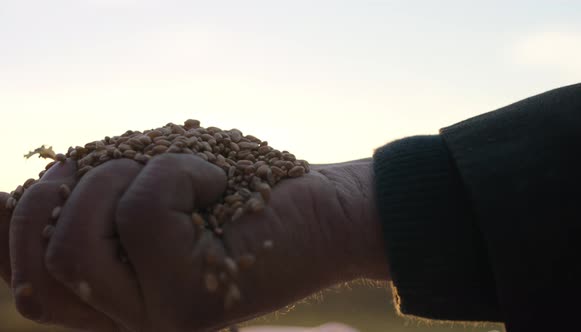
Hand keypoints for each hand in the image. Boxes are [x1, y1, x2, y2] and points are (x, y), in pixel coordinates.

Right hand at [1, 154, 386, 331]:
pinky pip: (145, 208)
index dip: (7, 236)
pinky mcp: (191, 303)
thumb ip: (92, 202)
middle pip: (38, 270)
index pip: (32, 282)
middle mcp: (130, 320)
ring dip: (115, 178)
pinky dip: (178, 169)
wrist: (324, 215)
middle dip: (51, 198)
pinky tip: (215, 182)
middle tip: (93, 164)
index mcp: (118, 295)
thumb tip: (7, 200)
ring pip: (75, 244)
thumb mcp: (153, 185)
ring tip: (176, 174)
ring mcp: (156, 319)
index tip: (11, 195)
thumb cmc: (240, 189)